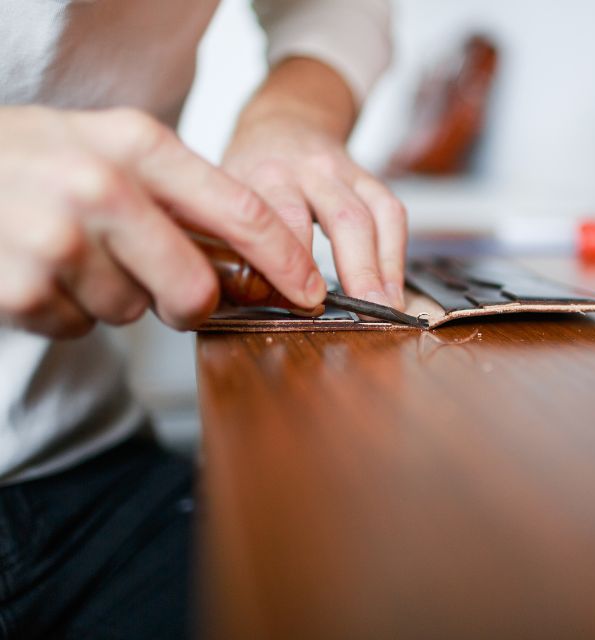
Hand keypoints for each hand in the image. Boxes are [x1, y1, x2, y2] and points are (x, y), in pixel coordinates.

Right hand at [0, 106, 325, 337]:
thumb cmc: (43, 161)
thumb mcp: (116, 149)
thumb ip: (182, 196)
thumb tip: (257, 261)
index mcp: (138, 145)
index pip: (243, 212)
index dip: (287, 262)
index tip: (311, 293)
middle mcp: (102, 187)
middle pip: (195, 288)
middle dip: (188, 302)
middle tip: (165, 288)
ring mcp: (58, 239)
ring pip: (133, 311)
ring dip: (114, 295)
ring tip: (74, 253)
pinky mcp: (21, 288)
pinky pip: (80, 326)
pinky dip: (68, 309)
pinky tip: (43, 269)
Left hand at [223, 111, 407, 309]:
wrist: (283, 122)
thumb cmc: (250, 171)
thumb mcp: (223, 194)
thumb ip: (225, 237)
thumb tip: (221, 294)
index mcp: (263, 176)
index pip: (283, 221)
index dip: (298, 262)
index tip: (307, 300)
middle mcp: (307, 171)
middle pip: (341, 218)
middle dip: (357, 268)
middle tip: (366, 311)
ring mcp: (342, 174)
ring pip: (371, 218)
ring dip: (383, 268)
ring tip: (386, 307)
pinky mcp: (368, 179)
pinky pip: (391, 213)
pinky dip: (395, 255)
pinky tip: (393, 288)